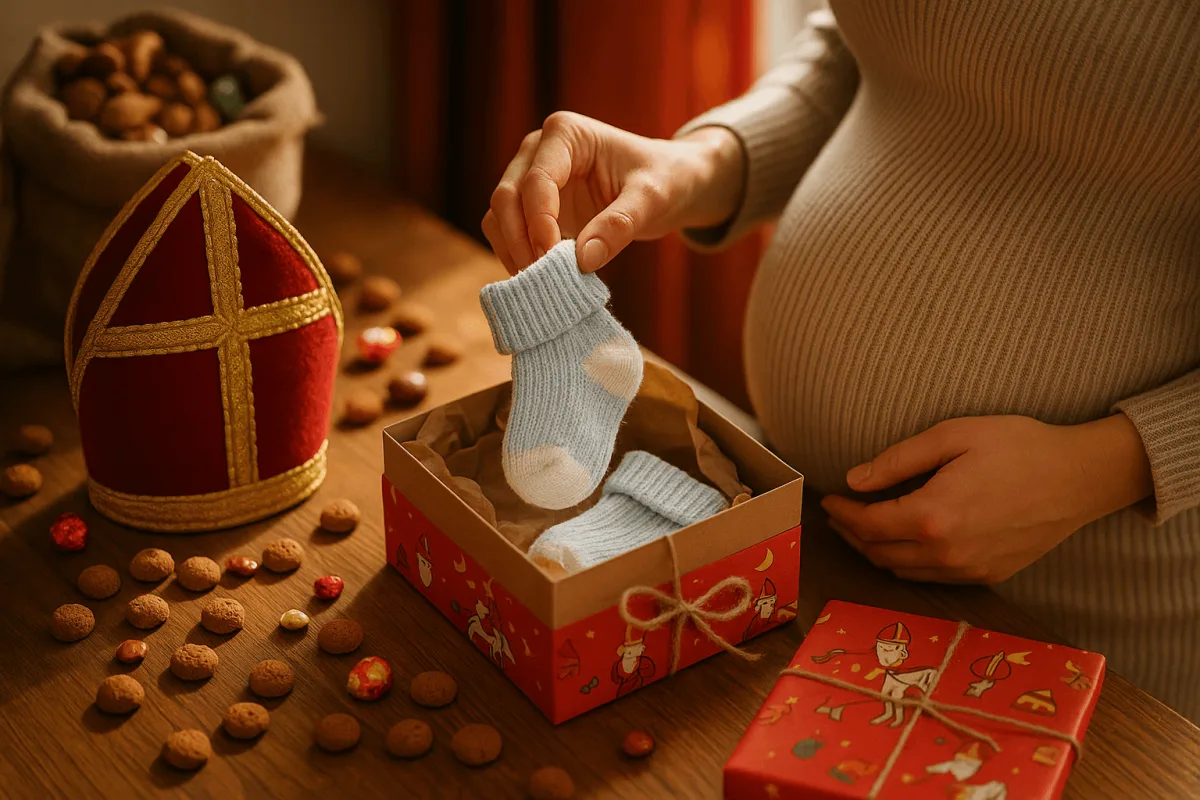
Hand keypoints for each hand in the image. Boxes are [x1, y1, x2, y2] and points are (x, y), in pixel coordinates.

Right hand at [482, 112, 743, 273]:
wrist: (670, 184)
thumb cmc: (665, 179)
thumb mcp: (652, 198)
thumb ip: (619, 225)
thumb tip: (583, 260)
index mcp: (565, 134)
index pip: (537, 180)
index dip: (540, 223)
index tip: (555, 259)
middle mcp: (537, 152)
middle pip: (507, 197)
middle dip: (521, 240)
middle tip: (546, 279)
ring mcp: (529, 179)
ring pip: (499, 217)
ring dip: (514, 251)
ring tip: (544, 282)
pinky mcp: (532, 208)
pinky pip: (508, 233)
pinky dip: (518, 256)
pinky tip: (544, 278)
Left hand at [820, 414, 1153, 583]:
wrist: (1079, 477)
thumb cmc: (1018, 446)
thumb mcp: (953, 435)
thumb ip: (898, 459)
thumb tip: (855, 480)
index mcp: (933, 517)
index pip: (868, 525)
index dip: (842, 514)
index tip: (829, 499)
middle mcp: (947, 552)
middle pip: (879, 553)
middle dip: (852, 534)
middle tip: (839, 514)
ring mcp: (968, 569)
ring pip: (902, 571)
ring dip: (875, 551)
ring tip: (862, 526)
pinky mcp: (987, 575)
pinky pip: (930, 577)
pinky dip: (906, 562)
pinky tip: (902, 541)